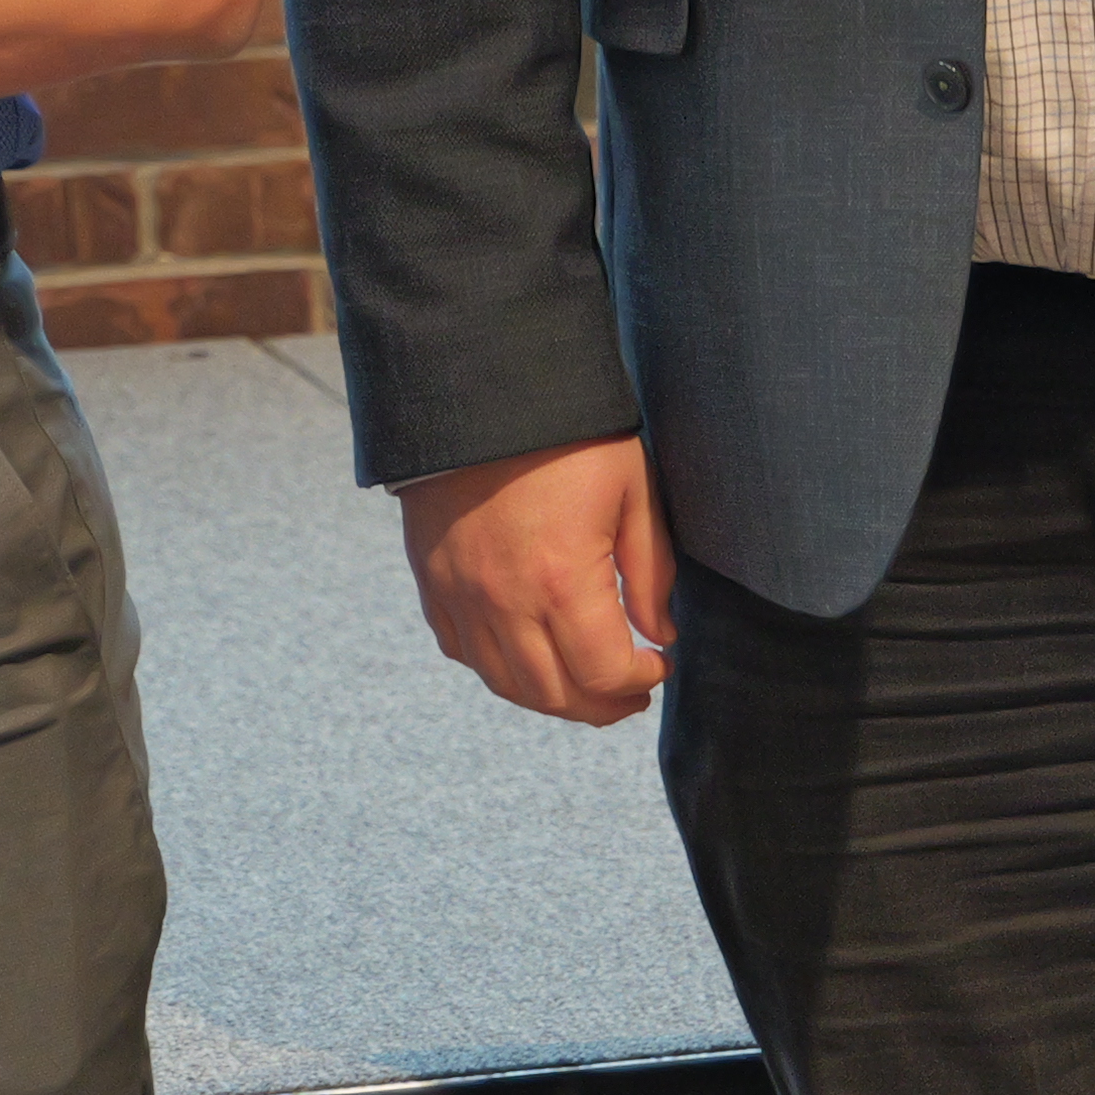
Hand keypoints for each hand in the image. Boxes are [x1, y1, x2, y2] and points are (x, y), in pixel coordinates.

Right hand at [395, 433, 673, 724]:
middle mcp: (505, 601)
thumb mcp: (632, 491)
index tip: (659, 665)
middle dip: (601, 705)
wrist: (478, 389)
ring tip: (582, 684)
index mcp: (562, 581)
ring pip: (505, 684)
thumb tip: (660, 634)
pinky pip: (461, 651)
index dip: (640, 681)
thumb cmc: (567, 435)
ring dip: (551, 698)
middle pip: (554, 695)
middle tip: (629, 692)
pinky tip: (526, 654)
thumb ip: (651, 572)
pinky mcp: (433, 581)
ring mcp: (461, 595)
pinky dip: (497, 668)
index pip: (604, 674)